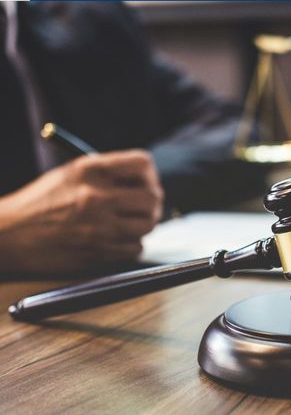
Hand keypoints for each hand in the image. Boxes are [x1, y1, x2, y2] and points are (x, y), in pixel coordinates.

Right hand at [0, 150, 163, 273]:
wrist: (9, 234)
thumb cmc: (41, 202)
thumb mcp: (71, 174)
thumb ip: (107, 173)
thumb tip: (144, 180)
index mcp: (90, 170)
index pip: (142, 163)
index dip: (149, 174)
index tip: (145, 182)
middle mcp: (97, 195)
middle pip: (152, 197)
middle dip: (151, 202)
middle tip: (142, 207)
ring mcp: (98, 225)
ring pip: (148, 224)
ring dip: (143, 224)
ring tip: (128, 223)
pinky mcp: (98, 251)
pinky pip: (135, 248)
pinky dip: (131, 244)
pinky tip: (117, 239)